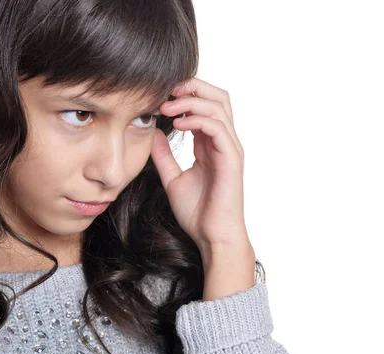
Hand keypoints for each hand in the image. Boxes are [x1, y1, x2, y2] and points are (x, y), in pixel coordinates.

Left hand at [151, 77, 249, 255]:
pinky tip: (178, 124)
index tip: (159, 96)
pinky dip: (198, 119)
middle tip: (166, 90)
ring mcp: (230, 148)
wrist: (213, 237)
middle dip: (192, 86)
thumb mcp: (172, 178)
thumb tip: (152, 133)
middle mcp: (224, 142)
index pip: (205, 104)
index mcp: (211, 144)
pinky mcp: (231, 159)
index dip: (184, 94)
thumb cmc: (198, 213)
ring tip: (167, 106)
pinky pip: (217, 128)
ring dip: (190, 101)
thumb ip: (163, 155)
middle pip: (217, 96)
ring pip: (218, 106)